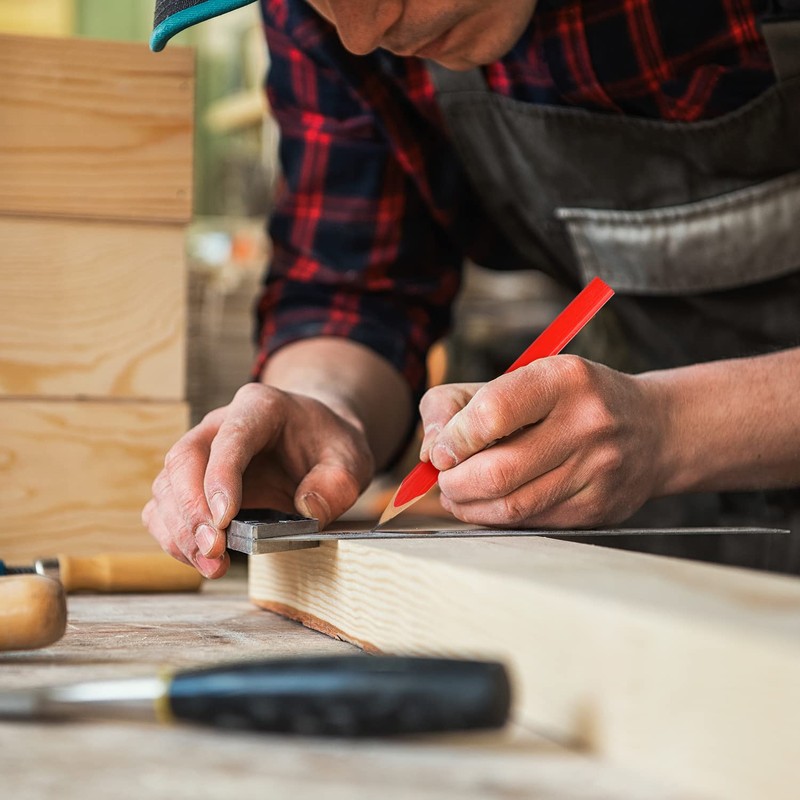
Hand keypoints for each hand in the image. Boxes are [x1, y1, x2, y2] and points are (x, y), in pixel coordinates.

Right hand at [142, 383, 374, 577]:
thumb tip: (307, 510)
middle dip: (192, 509)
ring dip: (181, 530)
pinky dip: (174, 536)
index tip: (223, 519)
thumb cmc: (330, 447)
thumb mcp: (351, 460)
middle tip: (213, 549)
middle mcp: (220, 424)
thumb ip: (337, 484)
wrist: (316, 441)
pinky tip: (199, 560)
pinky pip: (166, 507)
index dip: (220, 477)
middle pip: (184, 458)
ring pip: (168, 485)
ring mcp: (201, 452)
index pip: (231, 437)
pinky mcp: (192, 482)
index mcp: (261, 407)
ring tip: (211, 565)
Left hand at [419, 356, 664, 528]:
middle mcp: (587, 424)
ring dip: (468, 507)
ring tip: (456, 495)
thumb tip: (428, 452)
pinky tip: (488, 505)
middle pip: (498, 471)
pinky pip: (530, 523)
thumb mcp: (520, 378)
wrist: (652, 429)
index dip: (454, 437)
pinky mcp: (598, 509)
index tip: (439, 451)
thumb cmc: (568, 400)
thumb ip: (459, 404)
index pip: (493, 412)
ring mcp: (597, 471)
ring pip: (512, 507)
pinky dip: (496, 518)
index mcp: (563, 379)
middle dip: (454, 483)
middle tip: (442, 479)